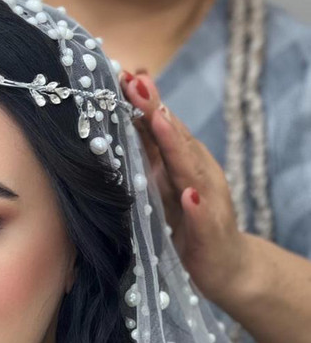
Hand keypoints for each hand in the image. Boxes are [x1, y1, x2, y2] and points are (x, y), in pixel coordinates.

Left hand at [119, 71, 251, 307]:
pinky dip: (196, 205)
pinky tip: (188, 194)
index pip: (157, 128)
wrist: (226, 268)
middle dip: (154, 108)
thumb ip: (143, 161)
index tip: (118, 74)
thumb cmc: (185, 226)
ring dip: (175, 143)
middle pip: (173, 137)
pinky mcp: (210, 233)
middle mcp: (195, 174)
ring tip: (160, 118)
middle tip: (135, 81)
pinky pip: (203, 217)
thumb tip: (115, 131)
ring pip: (190, 168)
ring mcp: (206, 201)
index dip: (140, 102)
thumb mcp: (159, 190)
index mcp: (178, 165)